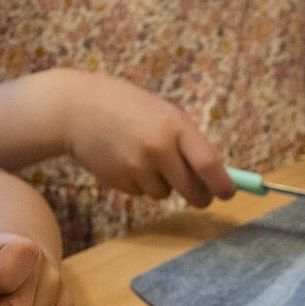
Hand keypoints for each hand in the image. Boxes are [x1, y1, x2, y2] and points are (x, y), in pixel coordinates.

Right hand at [58, 72, 235, 208]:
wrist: (75, 109)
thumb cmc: (127, 108)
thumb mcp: (162, 113)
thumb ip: (186, 141)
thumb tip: (215, 175)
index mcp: (175, 126)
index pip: (208, 164)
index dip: (223, 184)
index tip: (228, 193)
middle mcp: (157, 148)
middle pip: (192, 190)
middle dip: (201, 198)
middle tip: (202, 198)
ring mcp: (136, 166)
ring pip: (164, 194)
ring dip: (162, 184)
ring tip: (143, 157)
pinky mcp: (119, 180)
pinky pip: (141, 193)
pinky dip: (139, 184)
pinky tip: (125, 160)